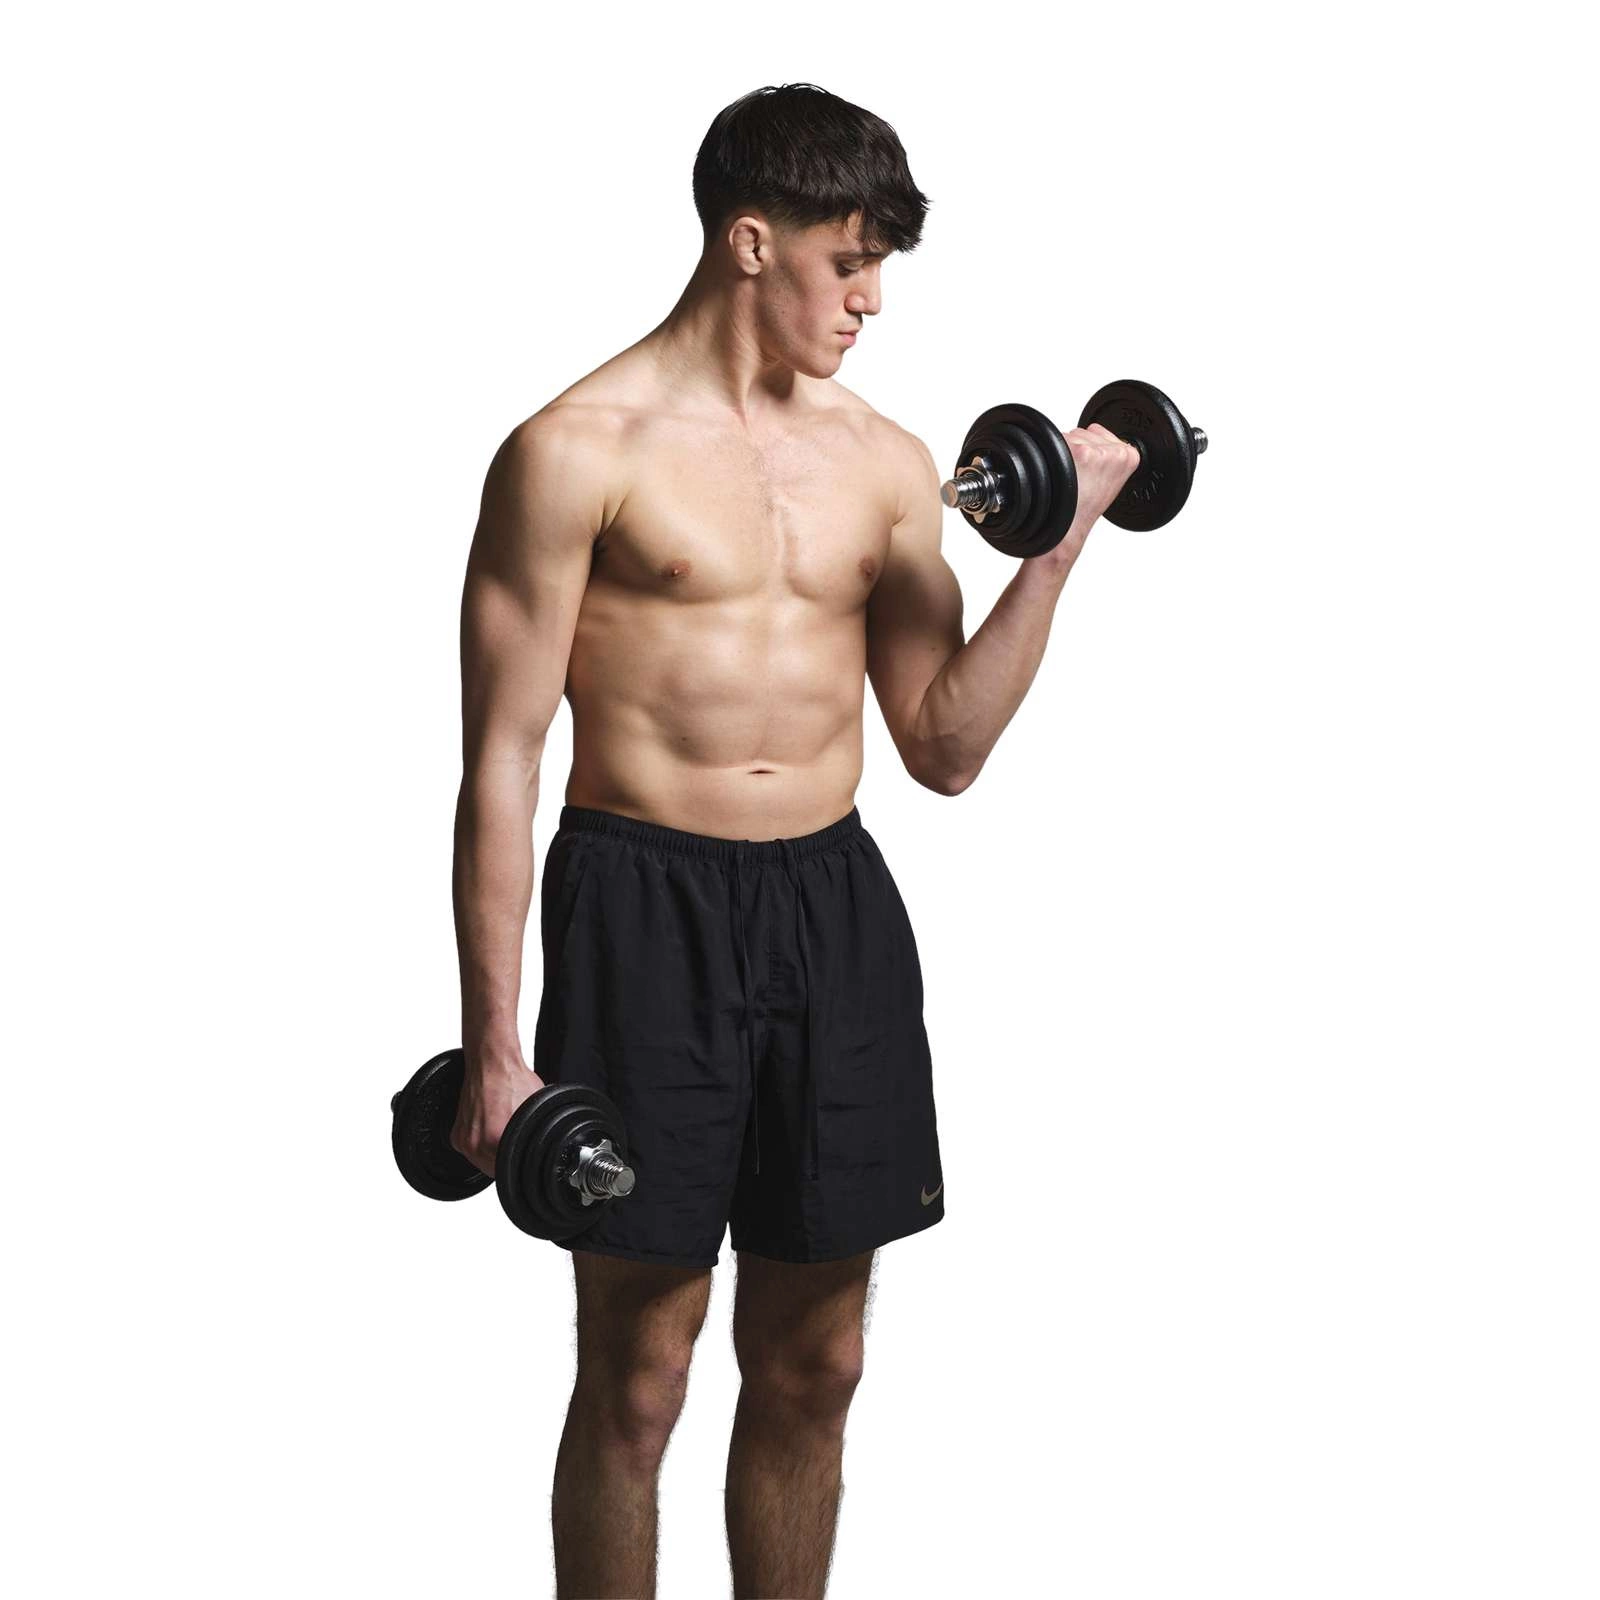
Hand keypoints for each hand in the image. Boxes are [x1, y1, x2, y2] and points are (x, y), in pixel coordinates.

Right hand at [450, 1048, 544, 1176]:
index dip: (518, 1166)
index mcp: (494, 1140)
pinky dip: (481, 1145)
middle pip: (493, 1170)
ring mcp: (463, 1139)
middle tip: (516, 1145)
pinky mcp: (456, 1133)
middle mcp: (474, 1143)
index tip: (523, 1160)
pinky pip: (471, 1151)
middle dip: (505, 1160)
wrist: (491, 1062)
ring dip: (492, 1155)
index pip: (508, 1171)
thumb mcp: (535, 1111)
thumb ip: (535, 1135)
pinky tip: (492, 1129)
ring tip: (503, 1134)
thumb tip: (543, 1148)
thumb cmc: (512, 1080)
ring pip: (481, 1162)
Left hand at [1029, 423, 1141, 572]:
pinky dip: (1052, 455)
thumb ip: (1110, 457)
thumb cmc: (1085, 508)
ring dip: (1064, 453)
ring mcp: (1095, 450)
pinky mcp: (1076, 451)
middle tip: (1079, 477)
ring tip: (1070, 478)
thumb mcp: (1111, 481)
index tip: (1091, 470)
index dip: (1091, 450)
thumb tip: (1097, 439)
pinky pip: (1055, 441)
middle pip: (1085, 433)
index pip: (1102, 433)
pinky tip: (1060, 476)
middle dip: (1078, 450)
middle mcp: (1115, 452)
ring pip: (1070, 436)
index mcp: (1129, 456)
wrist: (1068, 527)